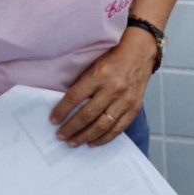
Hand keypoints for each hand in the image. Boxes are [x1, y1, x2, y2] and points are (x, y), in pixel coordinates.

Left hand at [50, 29, 155, 147]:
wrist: (140, 52)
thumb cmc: (113, 57)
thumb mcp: (94, 65)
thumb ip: (82, 83)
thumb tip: (65, 105)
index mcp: (99, 75)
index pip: (75, 97)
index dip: (62, 111)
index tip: (53, 120)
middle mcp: (113, 88)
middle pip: (87, 114)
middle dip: (71, 128)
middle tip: (60, 136)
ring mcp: (125, 100)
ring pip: (102, 125)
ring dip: (85, 136)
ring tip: (73, 142)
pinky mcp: (134, 108)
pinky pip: (118, 129)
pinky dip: (104, 138)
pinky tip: (92, 142)